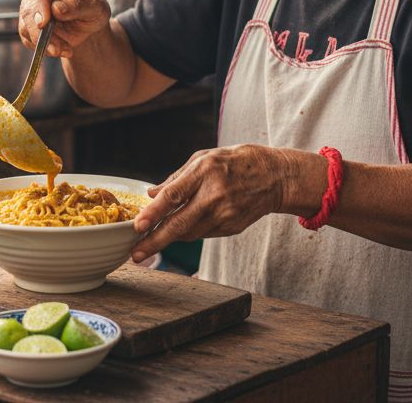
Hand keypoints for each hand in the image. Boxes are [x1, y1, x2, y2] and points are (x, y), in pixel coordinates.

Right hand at [18, 0, 110, 58]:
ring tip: (66, 50)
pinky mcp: (28, 26)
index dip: (40, 6)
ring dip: (45, 44)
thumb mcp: (95, 6)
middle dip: (40, 33)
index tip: (43, 23)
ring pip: (26, 27)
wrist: (88, 26)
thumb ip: (78, 5)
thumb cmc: (93, 9)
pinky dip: (43, 49)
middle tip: (56, 49)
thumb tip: (57, 8)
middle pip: (28, 10)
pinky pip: (28, 39)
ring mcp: (31, 9)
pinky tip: (61, 49)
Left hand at [130, 145, 293, 262]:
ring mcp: (225, 215)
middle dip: (154, 241)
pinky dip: (189, 231)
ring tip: (152, 239)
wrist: (276, 177)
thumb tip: (151, 194)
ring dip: (169, 237)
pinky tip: (185, 225)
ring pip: (188, 233)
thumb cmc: (235, 162)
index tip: (138, 225)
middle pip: (179, 224)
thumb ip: (176, 178)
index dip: (154, 213)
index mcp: (205, 172)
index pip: (174, 195)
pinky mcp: (231, 228)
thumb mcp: (204, 158)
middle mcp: (214, 195)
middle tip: (135, 254)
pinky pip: (202, 234)